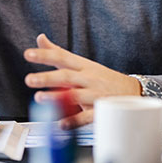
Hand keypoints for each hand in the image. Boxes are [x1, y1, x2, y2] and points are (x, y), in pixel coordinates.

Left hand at [23, 34, 140, 128]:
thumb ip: (58, 53)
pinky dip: (73, 121)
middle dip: (47, 77)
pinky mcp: (101, 110)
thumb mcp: (82, 63)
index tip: (28, 54)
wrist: (133, 91)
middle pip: (66, 76)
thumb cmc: (102, 77)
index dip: (45, 55)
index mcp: (82, 66)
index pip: (62, 57)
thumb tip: (40, 38)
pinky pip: (86, 116)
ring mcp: (95, 94)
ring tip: (39, 97)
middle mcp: (88, 78)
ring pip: (75, 95)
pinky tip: (61, 124)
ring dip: (56, 97)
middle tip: (29, 79)